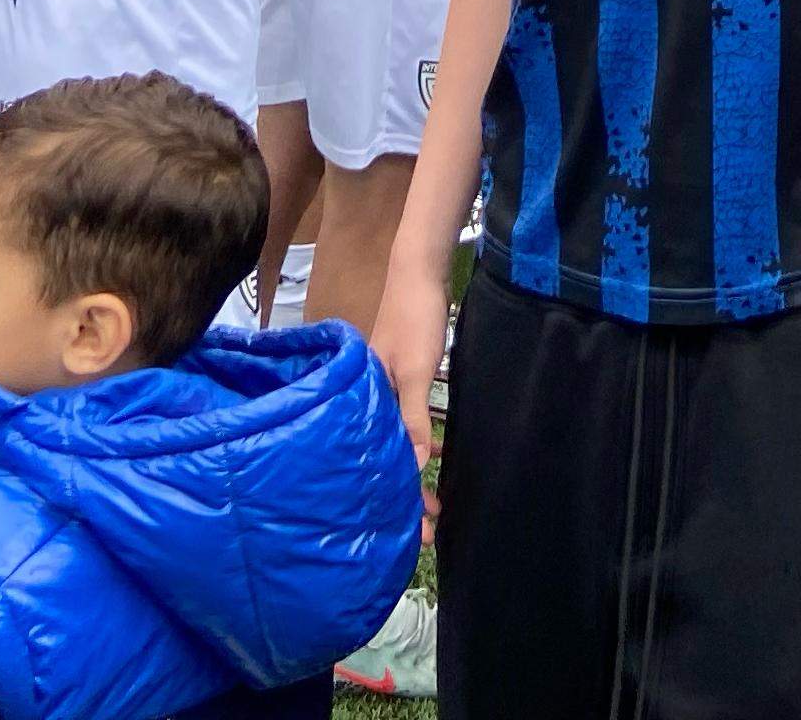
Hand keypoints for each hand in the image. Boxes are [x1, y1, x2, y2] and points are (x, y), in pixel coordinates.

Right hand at [374, 257, 449, 500]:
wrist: (419, 270)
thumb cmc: (413, 318)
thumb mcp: (415, 370)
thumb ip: (412, 418)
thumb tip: (415, 468)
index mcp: (363, 401)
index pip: (375, 460)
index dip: (396, 495)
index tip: (417, 529)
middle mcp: (368, 399)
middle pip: (384, 456)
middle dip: (403, 491)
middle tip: (430, 524)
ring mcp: (383, 390)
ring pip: (396, 442)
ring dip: (412, 469)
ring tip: (434, 501)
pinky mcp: (400, 379)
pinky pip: (407, 422)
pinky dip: (420, 440)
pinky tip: (437, 453)